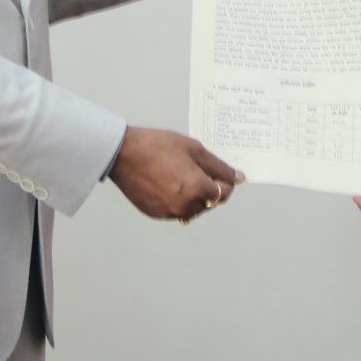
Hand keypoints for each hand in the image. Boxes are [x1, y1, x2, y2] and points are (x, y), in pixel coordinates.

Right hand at [108, 127, 243, 220]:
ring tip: (180, 175)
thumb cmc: (157, 146)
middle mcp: (185, 205)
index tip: (218, 171)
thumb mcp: (193, 149)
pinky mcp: (157, 214)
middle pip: (211, 202)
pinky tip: (168, 183)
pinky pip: (177, 210)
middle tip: (196, 169)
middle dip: (209, 188)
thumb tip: (237, 178)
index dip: (224, 180)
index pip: (225, 192)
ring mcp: (170, 212)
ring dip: (195, 196)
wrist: (123, 154)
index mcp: (197, 189)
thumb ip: (218, 166)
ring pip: (194, 209)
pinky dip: (178, 200)